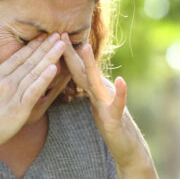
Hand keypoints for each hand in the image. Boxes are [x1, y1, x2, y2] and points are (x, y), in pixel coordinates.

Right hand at [0, 33, 65, 155]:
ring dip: (50, 58)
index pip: (16, 58)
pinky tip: (55, 68)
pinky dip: (45, 79)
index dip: (32, 47)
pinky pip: (35, 91)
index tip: (43, 38)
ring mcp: (13, 96)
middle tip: (59, 35)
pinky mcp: (19, 110)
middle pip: (30, 62)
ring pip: (35, 73)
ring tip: (62, 45)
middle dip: (46, 47)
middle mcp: (5, 83)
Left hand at [61, 33, 150, 169]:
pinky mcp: (118, 119)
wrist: (128, 145)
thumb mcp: (98, 105)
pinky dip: (120, 93)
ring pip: (99, 83)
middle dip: (71, 52)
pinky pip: (118, 105)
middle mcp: (102, 92)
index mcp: (94, 91)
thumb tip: (79, 76)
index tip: (51, 37)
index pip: (76, 71)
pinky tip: (121, 81)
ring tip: (85, 48)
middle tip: (60, 33)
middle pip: (84, 71)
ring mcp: (110, 104)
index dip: (64, 55)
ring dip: (92, 65)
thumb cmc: (112, 125)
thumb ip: (91, 89)